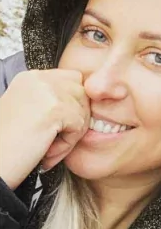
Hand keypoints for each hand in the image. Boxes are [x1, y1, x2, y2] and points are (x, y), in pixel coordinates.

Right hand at [0, 69, 89, 188]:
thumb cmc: (8, 147)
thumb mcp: (28, 113)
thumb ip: (53, 101)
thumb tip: (85, 102)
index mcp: (31, 77)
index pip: (73, 80)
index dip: (72, 106)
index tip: (54, 127)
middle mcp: (39, 78)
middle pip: (82, 94)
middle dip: (74, 120)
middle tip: (52, 141)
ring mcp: (47, 91)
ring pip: (83, 111)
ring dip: (70, 135)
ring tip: (46, 148)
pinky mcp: (55, 108)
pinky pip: (79, 126)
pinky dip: (66, 144)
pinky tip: (45, 152)